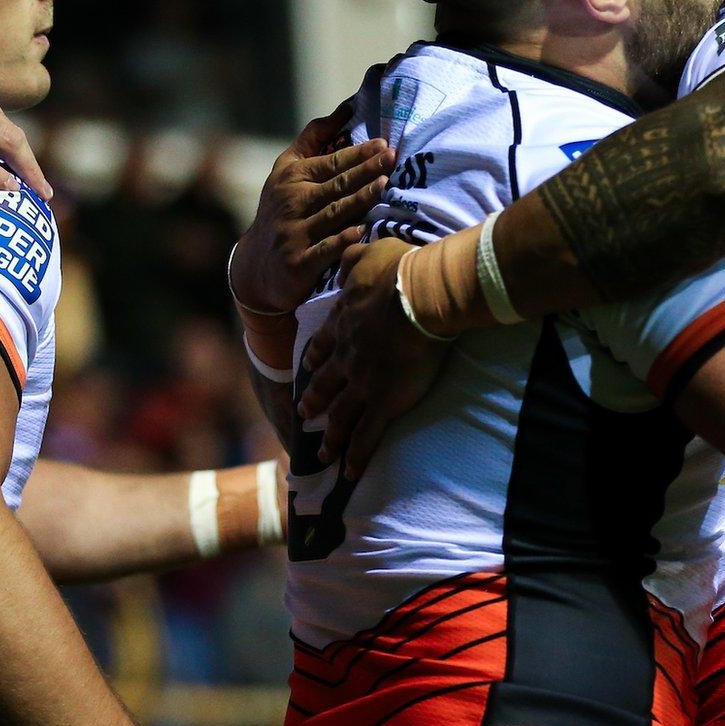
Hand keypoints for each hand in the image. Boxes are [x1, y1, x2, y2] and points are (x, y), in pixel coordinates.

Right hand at [231, 102, 395, 314]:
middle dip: (365, 170)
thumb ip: (314, 138)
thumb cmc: (281, 207)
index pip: (330, 162)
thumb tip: (346, 108)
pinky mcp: (299, 263)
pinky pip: (324, 250)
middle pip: (336, 184)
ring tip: (384, 184)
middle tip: (391, 157)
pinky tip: (361, 231)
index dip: (357, 153)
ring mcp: (294, 233)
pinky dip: (341, 241)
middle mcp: (292, 202)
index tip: (382, 143)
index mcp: (292, 178)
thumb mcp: (286, 170)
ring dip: (359, 199)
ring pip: (333, 214)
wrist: (256, 263)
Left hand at [297, 238, 452, 475]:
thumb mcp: (369, 252)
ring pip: (341, 416)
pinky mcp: (384, 402)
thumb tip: (344, 252)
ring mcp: (363, 384)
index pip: (323, 345)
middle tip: (304, 416)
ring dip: (331, 437)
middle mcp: (347, 357)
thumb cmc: (401, 270)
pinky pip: (367, 436)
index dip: (315, 359)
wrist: (419, 296)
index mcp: (343, 323)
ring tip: (322, 453)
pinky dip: (357, 456)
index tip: (307, 368)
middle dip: (314, 402)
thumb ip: (352, 257)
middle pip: (326, 385)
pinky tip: (348, 473)